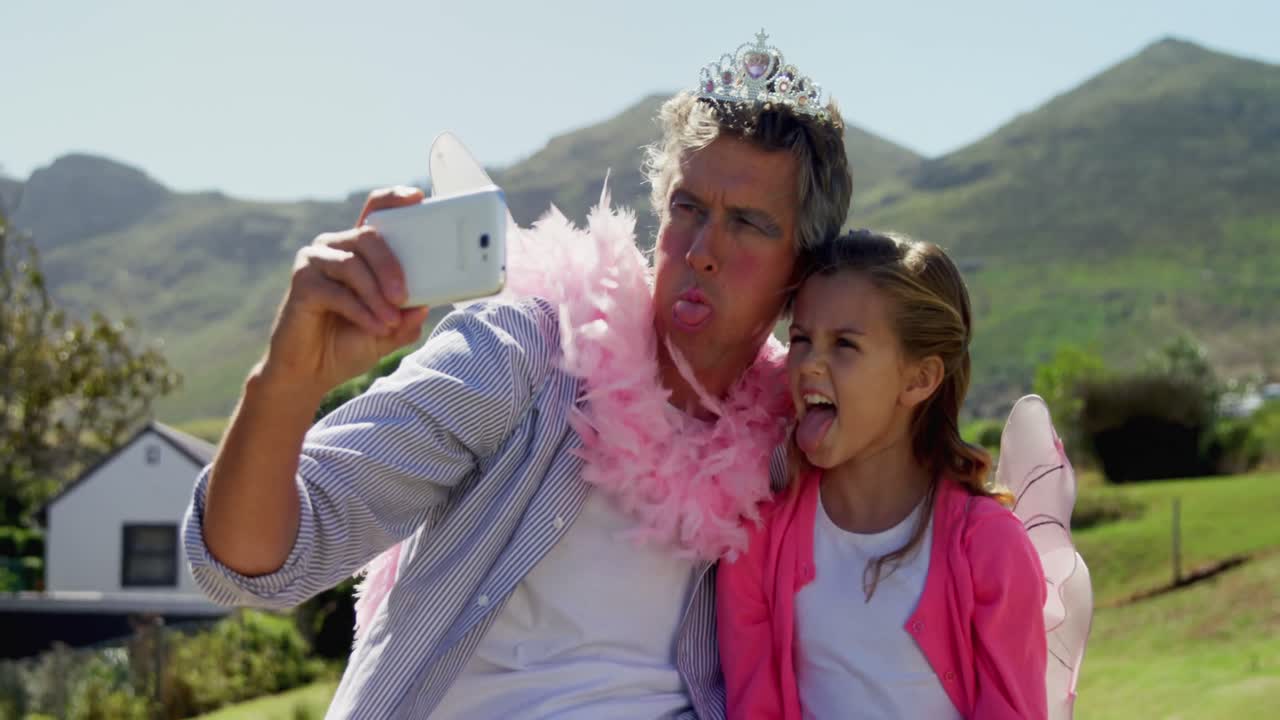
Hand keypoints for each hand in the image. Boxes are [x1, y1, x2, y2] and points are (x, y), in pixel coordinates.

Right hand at [258, 186, 432, 398]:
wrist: (312, 372)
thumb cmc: (351, 343)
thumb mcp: (391, 330)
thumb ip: (408, 316)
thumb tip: (424, 305)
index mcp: (359, 250)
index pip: (376, 212)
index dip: (393, 199)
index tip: (417, 198)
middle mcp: (335, 247)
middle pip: (368, 236)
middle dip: (391, 266)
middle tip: (404, 296)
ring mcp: (315, 262)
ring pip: (353, 265)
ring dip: (376, 296)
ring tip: (390, 322)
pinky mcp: (301, 284)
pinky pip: (337, 291)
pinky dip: (360, 311)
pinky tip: (374, 327)